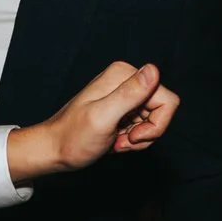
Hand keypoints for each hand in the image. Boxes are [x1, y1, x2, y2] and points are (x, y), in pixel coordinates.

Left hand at [7, 62, 179, 182]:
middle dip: (147, 132)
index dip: (156, 124)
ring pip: (155, 119)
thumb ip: (129, 94)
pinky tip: (115, 141)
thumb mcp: (103, 117)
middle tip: (123, 140)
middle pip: (163, 109)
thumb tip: (153, 70)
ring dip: (139, 138)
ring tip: (116, 141)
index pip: (167, 99)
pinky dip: (133, 139)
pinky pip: (145, 125)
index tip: (132, 135)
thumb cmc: (73, 138)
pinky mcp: (123, 108)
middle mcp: (126, 79)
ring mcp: (125, 94)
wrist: (54, 150)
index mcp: (124, 74)